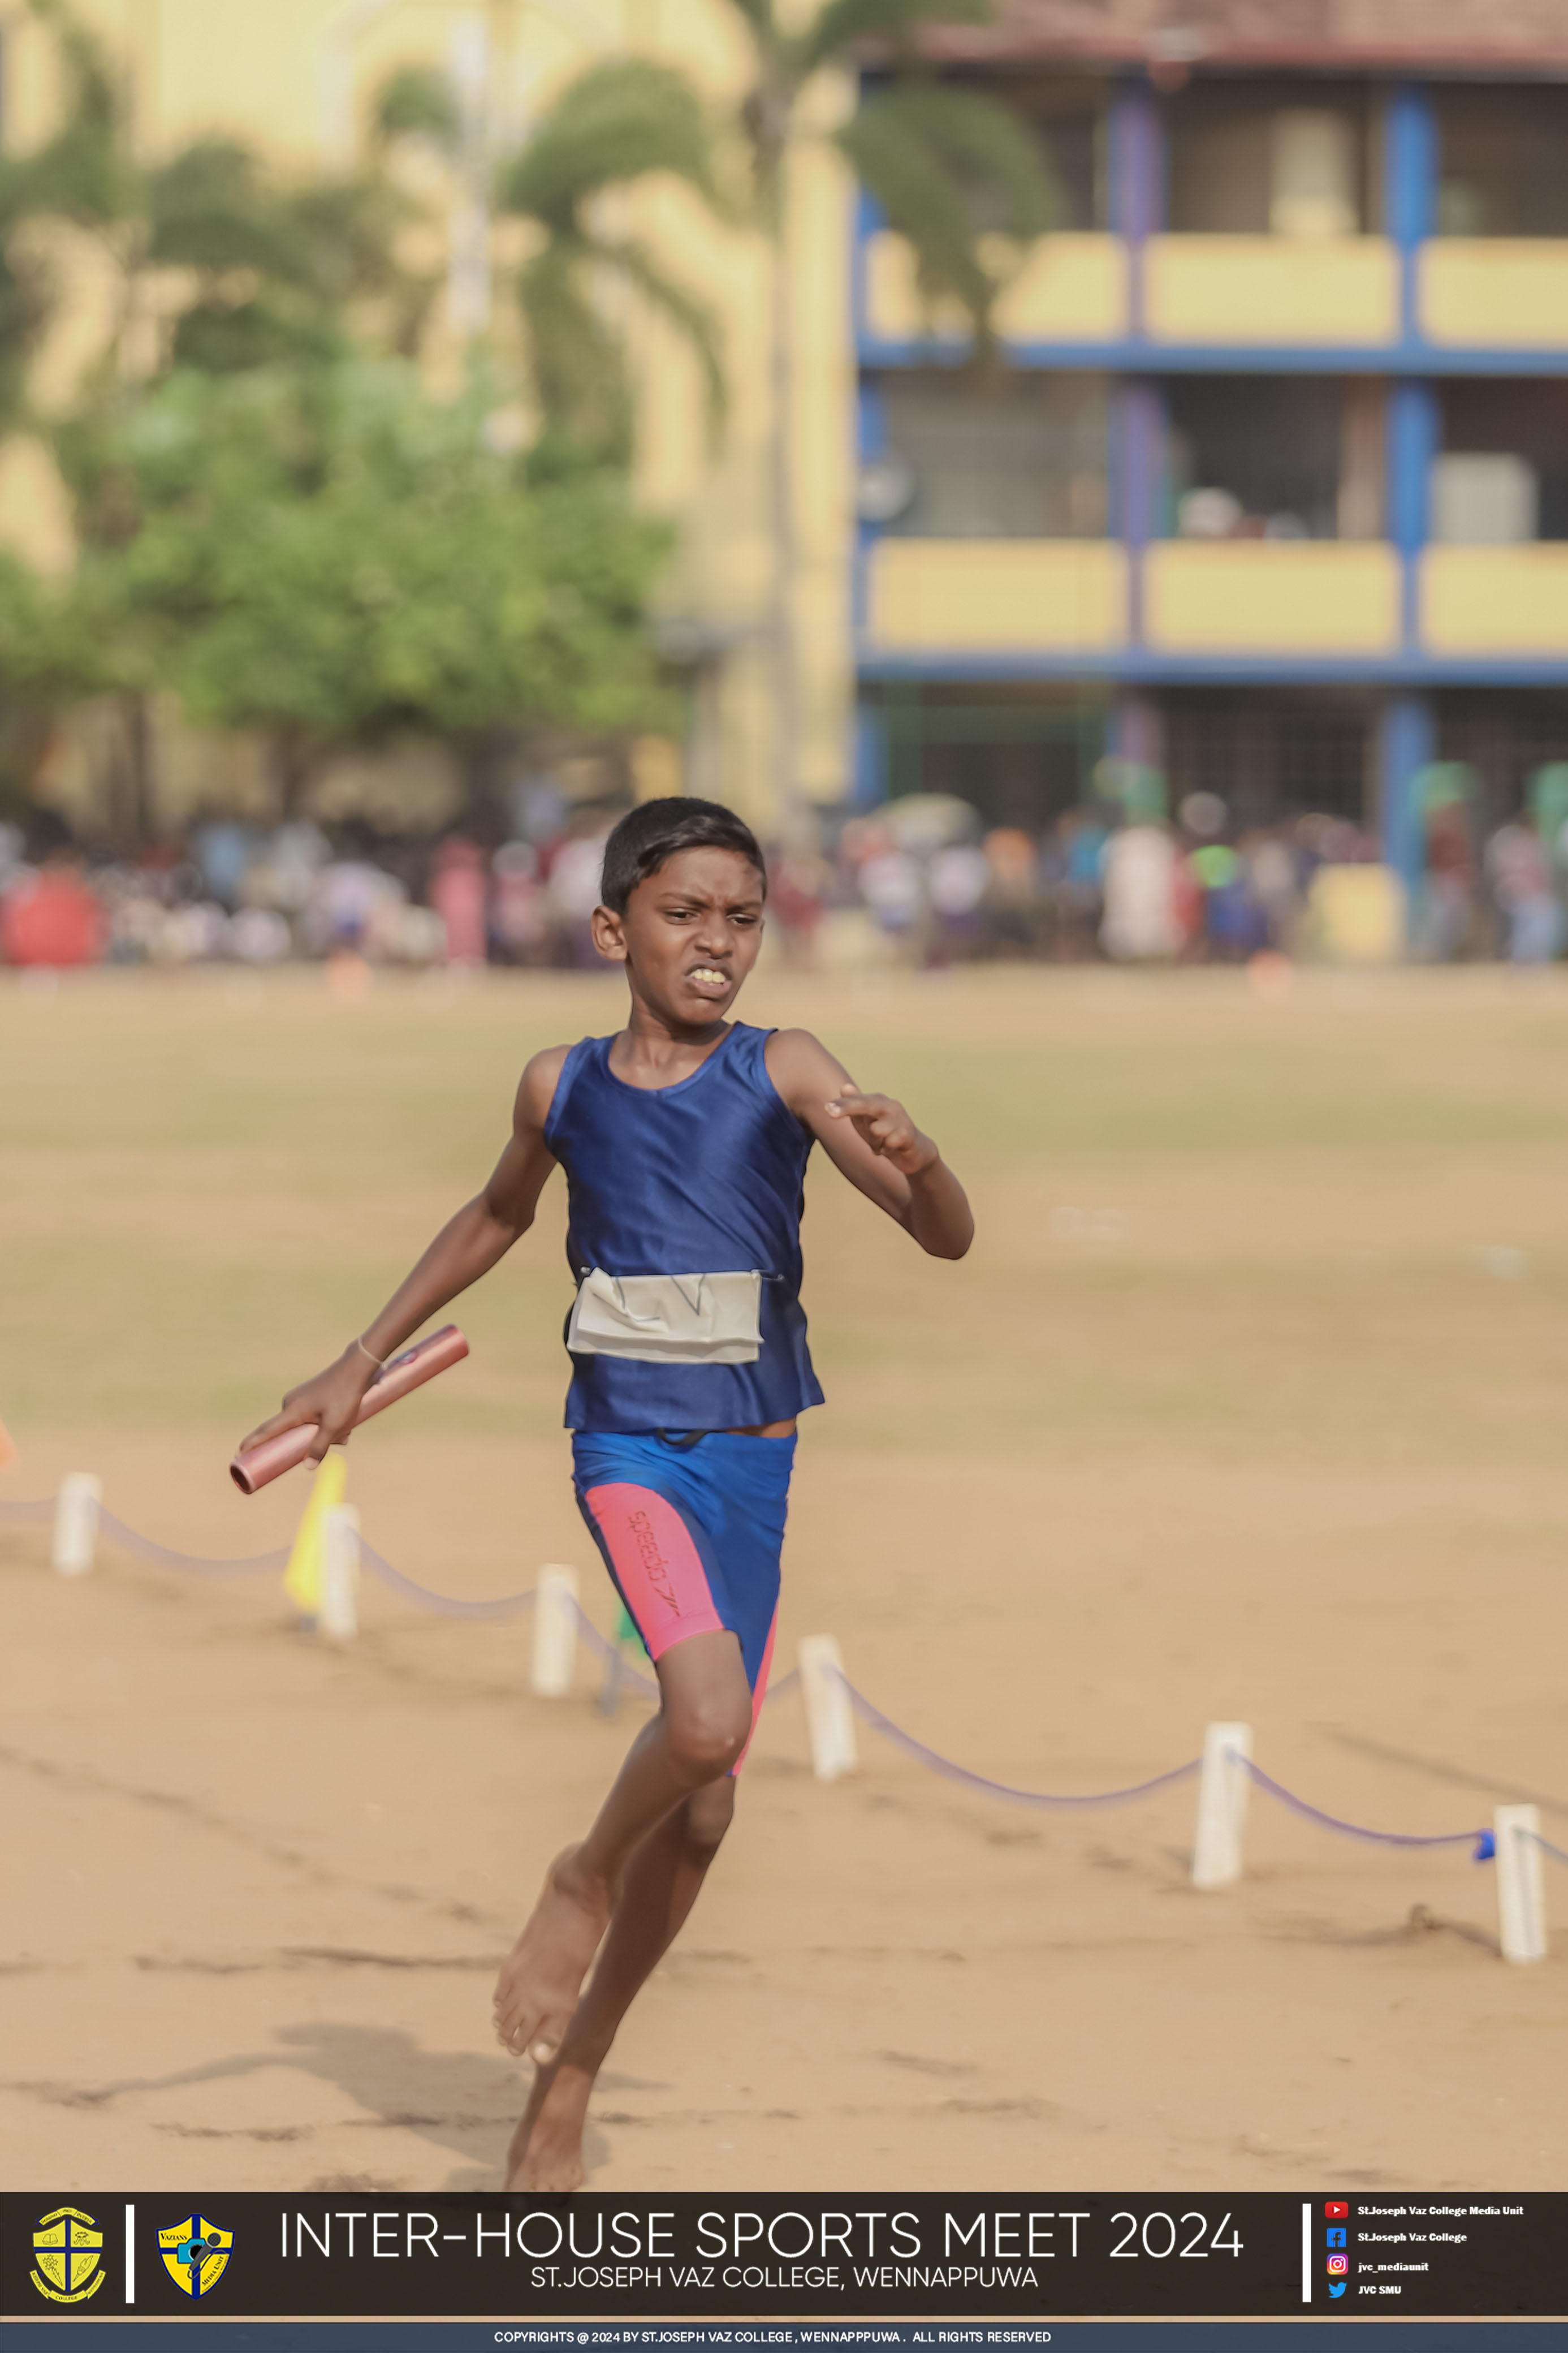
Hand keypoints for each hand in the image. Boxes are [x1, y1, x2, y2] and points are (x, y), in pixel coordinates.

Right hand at [238, 1345, 378, 1463]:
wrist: (357, 1367)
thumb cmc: (345, 1396)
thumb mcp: (334, 1425)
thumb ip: (320, 1446)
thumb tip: (308, 1467)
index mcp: (292, 1411)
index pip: (266, 1431)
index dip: (252, 1443)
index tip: (239, 1454)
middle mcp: (291, 1403)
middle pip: (290, 1433)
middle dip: (305, 1444)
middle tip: (324, 1445)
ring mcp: (300, 1398)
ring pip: (306, 1426)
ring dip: (322, 1434)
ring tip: (345, 1431)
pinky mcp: (310, 1395)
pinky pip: (313, 1417)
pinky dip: (326, 1424)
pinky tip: (346, 1424)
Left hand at [824, 1084, 937, 1176]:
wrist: (915, 1152)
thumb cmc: (885, 1134)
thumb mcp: (866, 1122)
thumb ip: (854, 1107)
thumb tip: (844, 1086)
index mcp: (878, 1101)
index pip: (857, 1100)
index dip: (842, 1104)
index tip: (827, 1108)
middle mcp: (890, 1106)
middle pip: (867, 1105)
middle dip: (849, 1107)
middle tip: (829, 1112)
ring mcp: (901, 1119)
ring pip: (876, 1130)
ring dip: (874, 1142)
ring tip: (882, 1143)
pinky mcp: (908, 1135)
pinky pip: (888, 1143)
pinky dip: (886, 1149)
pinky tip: (892, 1148)